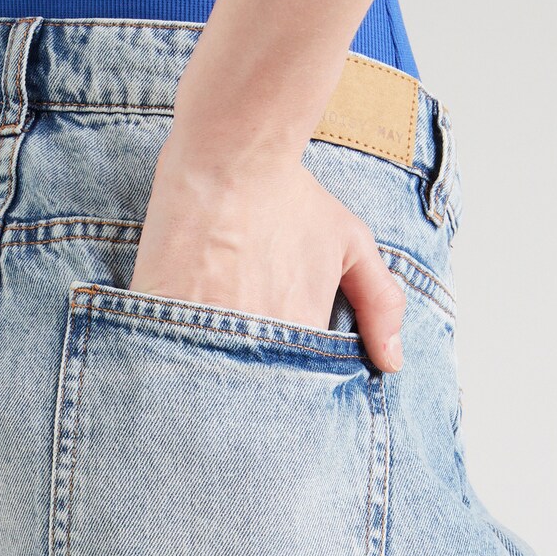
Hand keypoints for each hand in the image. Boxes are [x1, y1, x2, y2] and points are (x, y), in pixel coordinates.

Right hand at [128, 129, 405, 372]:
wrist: (231, 157)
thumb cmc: (290, 195)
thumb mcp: (351, 244)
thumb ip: (381, 304)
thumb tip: (393, 363)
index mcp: (304, 333)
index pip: (299, 392)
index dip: (287, 396)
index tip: (277, 393)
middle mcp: (260, 339)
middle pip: (253, 395)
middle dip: (247, 399)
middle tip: (240, 384)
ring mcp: (210, 330)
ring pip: (209, 382)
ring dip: (208, 382)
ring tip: (205, 366)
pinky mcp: (163, 315)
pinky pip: (167, 358)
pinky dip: (170, 359)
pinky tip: (173, 346)